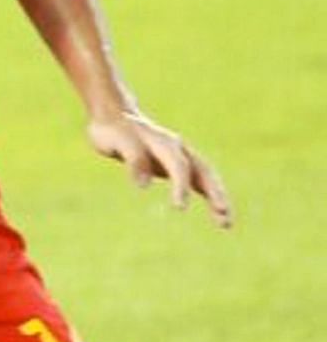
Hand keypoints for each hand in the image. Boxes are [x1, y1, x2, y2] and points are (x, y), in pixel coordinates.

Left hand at [86, 110, 232, 227]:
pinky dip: (210, 196)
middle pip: (203, 170)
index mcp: (164, 143)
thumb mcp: (118, 143)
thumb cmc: (116, 132)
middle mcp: (178, 149)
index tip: (180, 208)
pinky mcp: (178, 165)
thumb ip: (133, 159)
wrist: (115, 118)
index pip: (178, 166)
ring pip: (206, 177)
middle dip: (214, 192)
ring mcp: (181, 156)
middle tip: (223, 212)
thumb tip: (143, 185)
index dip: (181, 186)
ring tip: (226, 223)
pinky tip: (218, 214)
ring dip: (218, 197)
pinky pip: (199, 182)